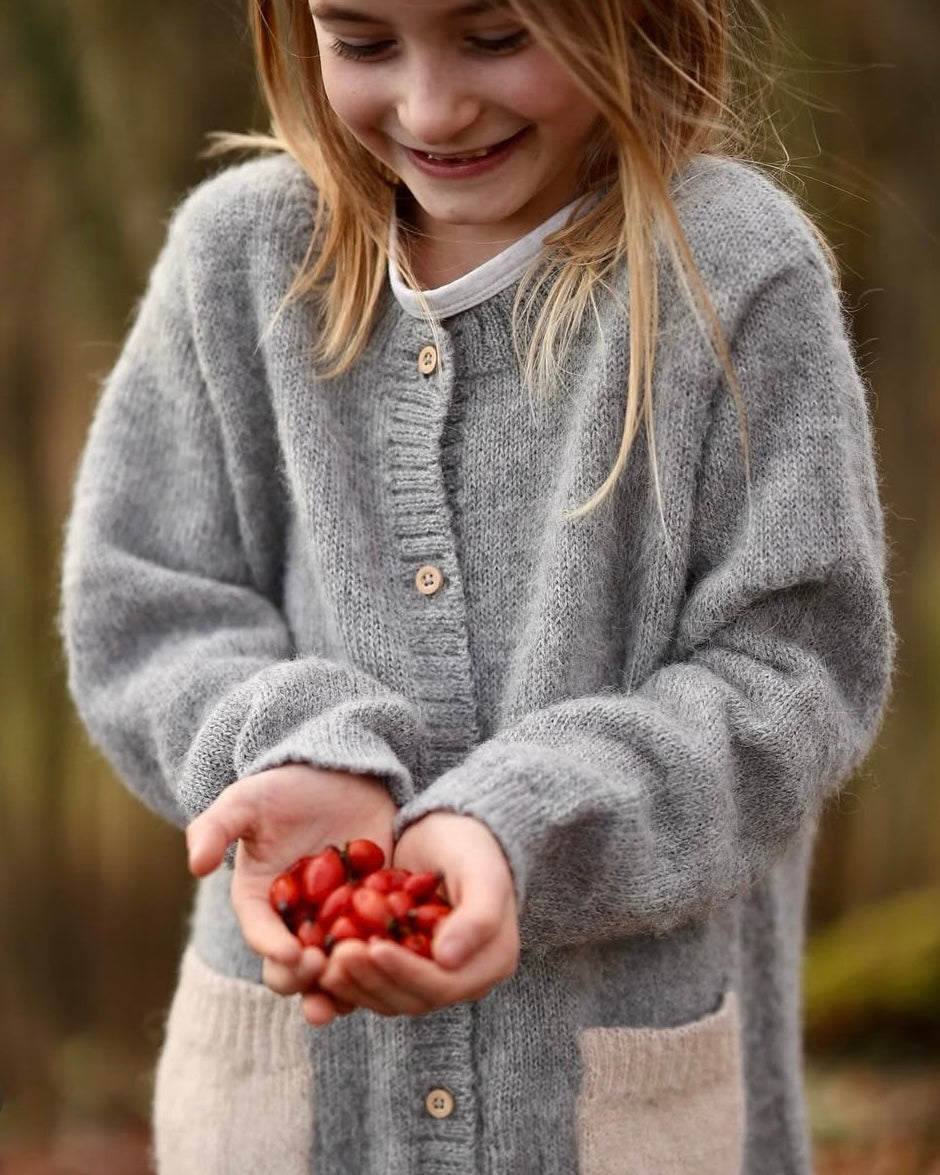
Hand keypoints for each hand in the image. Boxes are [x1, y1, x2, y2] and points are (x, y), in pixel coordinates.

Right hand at [185, 763, 395, 1014]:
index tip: (289, 954)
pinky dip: (381, 962)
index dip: (272, 948)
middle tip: (321, 968)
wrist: (338, 775)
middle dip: (303, 979)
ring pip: (334, 972)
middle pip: (293, 967)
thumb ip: (217, 828)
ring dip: (340, 990)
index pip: (261, 933)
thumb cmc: (285, 788)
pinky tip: (393, 967)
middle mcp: (295, 923)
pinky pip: (376, 948)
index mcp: (260, 903)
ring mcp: (336, 924)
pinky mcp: (373, 916)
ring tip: (351, 996)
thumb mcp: (247, 802)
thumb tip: (196, 865)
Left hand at [310, 812, 519, 1024]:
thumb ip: (477, 916)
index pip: (444, 983)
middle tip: (338, 956)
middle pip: (412, 997)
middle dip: (372, 978)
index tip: (374, 948)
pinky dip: (349, 978)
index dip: (407, 971)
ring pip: (389, 997)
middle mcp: (462, 979)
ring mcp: (430, 977)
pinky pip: (374, 983)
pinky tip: (323, 961)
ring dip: (356, 984)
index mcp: (491, 962)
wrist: (450, 831)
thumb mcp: (482, 872)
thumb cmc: (472, 845)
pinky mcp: (403, 967)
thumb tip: (448, 960)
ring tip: (326, 961)